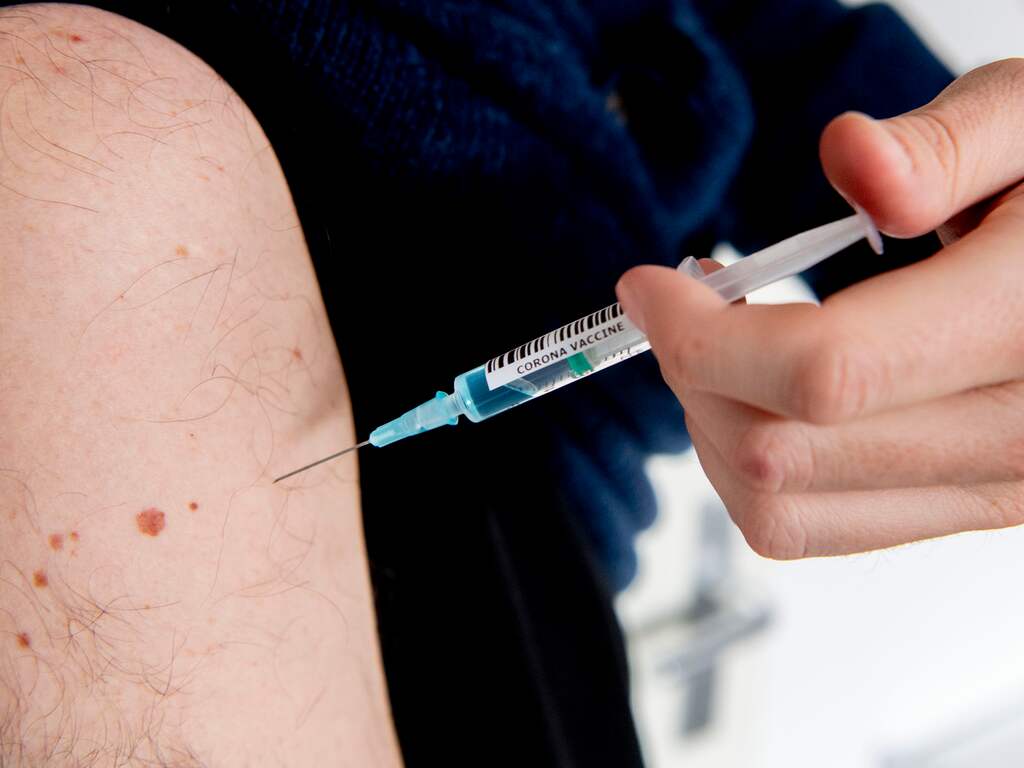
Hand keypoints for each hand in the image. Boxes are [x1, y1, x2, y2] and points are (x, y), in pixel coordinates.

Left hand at [616, 60, 1023, 558]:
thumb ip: (948, 145)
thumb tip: (856, 161)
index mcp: (1023, 325)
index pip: (822, 372)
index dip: (702, 336)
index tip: (650, 287)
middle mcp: (1014, 438)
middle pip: (779, 454)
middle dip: (693, 374)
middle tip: (682, 307)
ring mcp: (990, 489)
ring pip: (781, 511)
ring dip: (712, 429)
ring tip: (719, 349)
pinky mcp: (962, 505)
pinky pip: (816, 525)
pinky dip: (754, 467)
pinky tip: (757, 395)